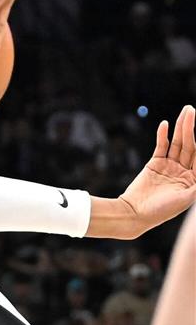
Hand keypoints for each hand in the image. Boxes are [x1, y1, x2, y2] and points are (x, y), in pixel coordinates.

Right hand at [119, 105, 195, 235]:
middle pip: (190, 145)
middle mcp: (184, 171)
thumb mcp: (188, 197)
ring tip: (185, 112)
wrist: (135, 213)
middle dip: (191, 128)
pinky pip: (161, 147)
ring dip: (181, 128)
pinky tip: (165, 125)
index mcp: (194, 180)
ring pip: (177, 143)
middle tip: (191, 111)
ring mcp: (169, 167)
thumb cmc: (162, 210)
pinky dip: (162, 136)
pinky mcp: (154, 164)